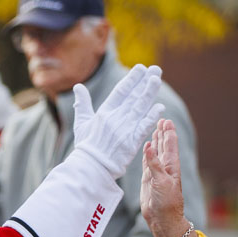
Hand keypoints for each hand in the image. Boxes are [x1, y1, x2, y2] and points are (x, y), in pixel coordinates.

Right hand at [74, 64, 164, 178]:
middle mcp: (115, 119)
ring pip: (140, 107)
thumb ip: (82, 103)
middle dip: (145, 81)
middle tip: (156, 69)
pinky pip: (143, 127)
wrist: (91, 168)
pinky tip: (160, 107)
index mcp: (104, 113)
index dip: (131, 79)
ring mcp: (124, 130)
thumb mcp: (81, 122)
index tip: (140, 68)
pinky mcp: (132, 142)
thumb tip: (77, 86)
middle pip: (134, 96)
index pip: (120, 91)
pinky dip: (151, 116)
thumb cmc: (86, 145)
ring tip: (158, 79)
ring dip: (150, 93)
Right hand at [140, 119, 196, 236]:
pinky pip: (147, 162)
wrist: (162, 219)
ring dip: (156, 142)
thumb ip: (154, 163)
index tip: (166, 120)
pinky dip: (147, 154)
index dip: (168, 133)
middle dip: (163, 133)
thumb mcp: (161, 181)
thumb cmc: (166, 202)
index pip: (170, 145)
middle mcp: (165, 168)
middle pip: (164, 146)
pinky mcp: (148, 180)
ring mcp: (156, 173)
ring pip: (156, 153)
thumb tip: (148, 145)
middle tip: (161, 120)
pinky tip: (147, 148)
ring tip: (155, 130)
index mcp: (171, 166)